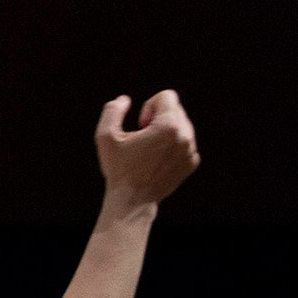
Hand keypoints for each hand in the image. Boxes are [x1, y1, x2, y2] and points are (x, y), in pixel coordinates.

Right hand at [96, 90, 199, 212]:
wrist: (132, 201)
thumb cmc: (118, 169)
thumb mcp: (105, 136)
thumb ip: (113, 111)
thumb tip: (124, 100)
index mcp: (168, 126)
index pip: (167, 96)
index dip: (149, 106)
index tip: (141, 124)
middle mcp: (185, 136)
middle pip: (175, 110)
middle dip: (158, 118)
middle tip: (142, 137)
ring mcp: (191, 150)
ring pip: (182, 126)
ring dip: (165, 132)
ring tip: (149, 150)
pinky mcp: (192, 162)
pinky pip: (185, 143)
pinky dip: (172, 147)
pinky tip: (157, 160)